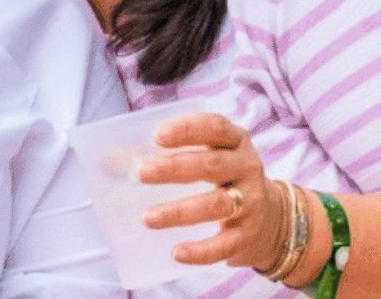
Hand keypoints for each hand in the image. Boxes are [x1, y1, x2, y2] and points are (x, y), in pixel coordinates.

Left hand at [136, 113, 278, 267]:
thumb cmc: (221, 178)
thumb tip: (108, 160)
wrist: (272, 216)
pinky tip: (177, 252)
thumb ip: (169, 153)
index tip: (156, 135)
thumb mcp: (208, 157)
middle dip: (174, 168)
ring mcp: (251, 201)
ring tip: (147, 218)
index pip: (214, 127)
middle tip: (140, 172)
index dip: (187, 129)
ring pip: (216, 205)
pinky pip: (224, 244)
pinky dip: (201, 250)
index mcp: (235, 141)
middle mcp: (247, 167)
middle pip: (211, 165)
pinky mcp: (249, 234)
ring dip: (179, 211)